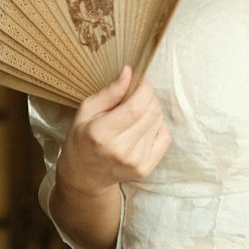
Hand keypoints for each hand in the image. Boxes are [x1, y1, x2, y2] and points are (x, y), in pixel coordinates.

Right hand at [56, 66, 170, 199]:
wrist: (85, 175)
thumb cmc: (83, 139)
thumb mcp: (86, 111)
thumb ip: (109, 92)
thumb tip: (129, 72)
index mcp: (101, 134)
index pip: (136, 106)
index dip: (144, 89)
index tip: (139, 81)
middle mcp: (120, 150)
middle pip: (151, 112)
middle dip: (148, 97)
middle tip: (136, 96)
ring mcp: (135, 162)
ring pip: (159, 122)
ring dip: (151, 111)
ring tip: (135, 115)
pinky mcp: (146, 169)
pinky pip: (165, 137)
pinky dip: (157, 126)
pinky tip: (142, 128)